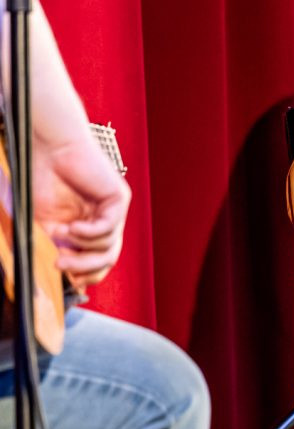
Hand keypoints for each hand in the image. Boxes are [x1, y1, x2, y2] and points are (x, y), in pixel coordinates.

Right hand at [32, 132, 130, 286]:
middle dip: (84, 267)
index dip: (84, 275)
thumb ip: (52, 244)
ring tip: (63, 234)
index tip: (66, 280)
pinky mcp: (118, 198)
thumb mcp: (42, 221)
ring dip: (83, 247)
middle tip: (60, 265)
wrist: (48, 148)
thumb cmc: (42, 178)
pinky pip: (109, 227)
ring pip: (109, 247)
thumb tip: (57, 274)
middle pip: (107, 259)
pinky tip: (72, 228)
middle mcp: (103, 220)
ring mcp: (113, 210)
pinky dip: (89, 233)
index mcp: (87, 227)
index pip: (97, 261)